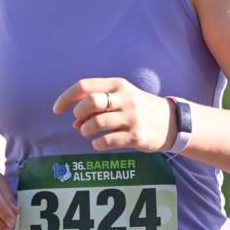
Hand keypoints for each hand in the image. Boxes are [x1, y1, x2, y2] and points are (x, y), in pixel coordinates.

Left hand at [53, 77, 176, 152]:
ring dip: (85, 131)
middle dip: (78, 114)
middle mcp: (125, 99)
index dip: (66, 98)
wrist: (172, 122)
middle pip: (91, 102)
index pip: (85, 86)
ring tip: (88, 133)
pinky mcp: (136, 136)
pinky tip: (98, 143)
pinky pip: (107, 141)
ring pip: (96, 123)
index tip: (57, 109)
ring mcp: (131, 118)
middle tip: (79, 122)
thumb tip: (74, 122)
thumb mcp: (122, 98)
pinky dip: (97, 144)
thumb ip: (98, 106)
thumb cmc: (140, 108)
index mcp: (119, 85)